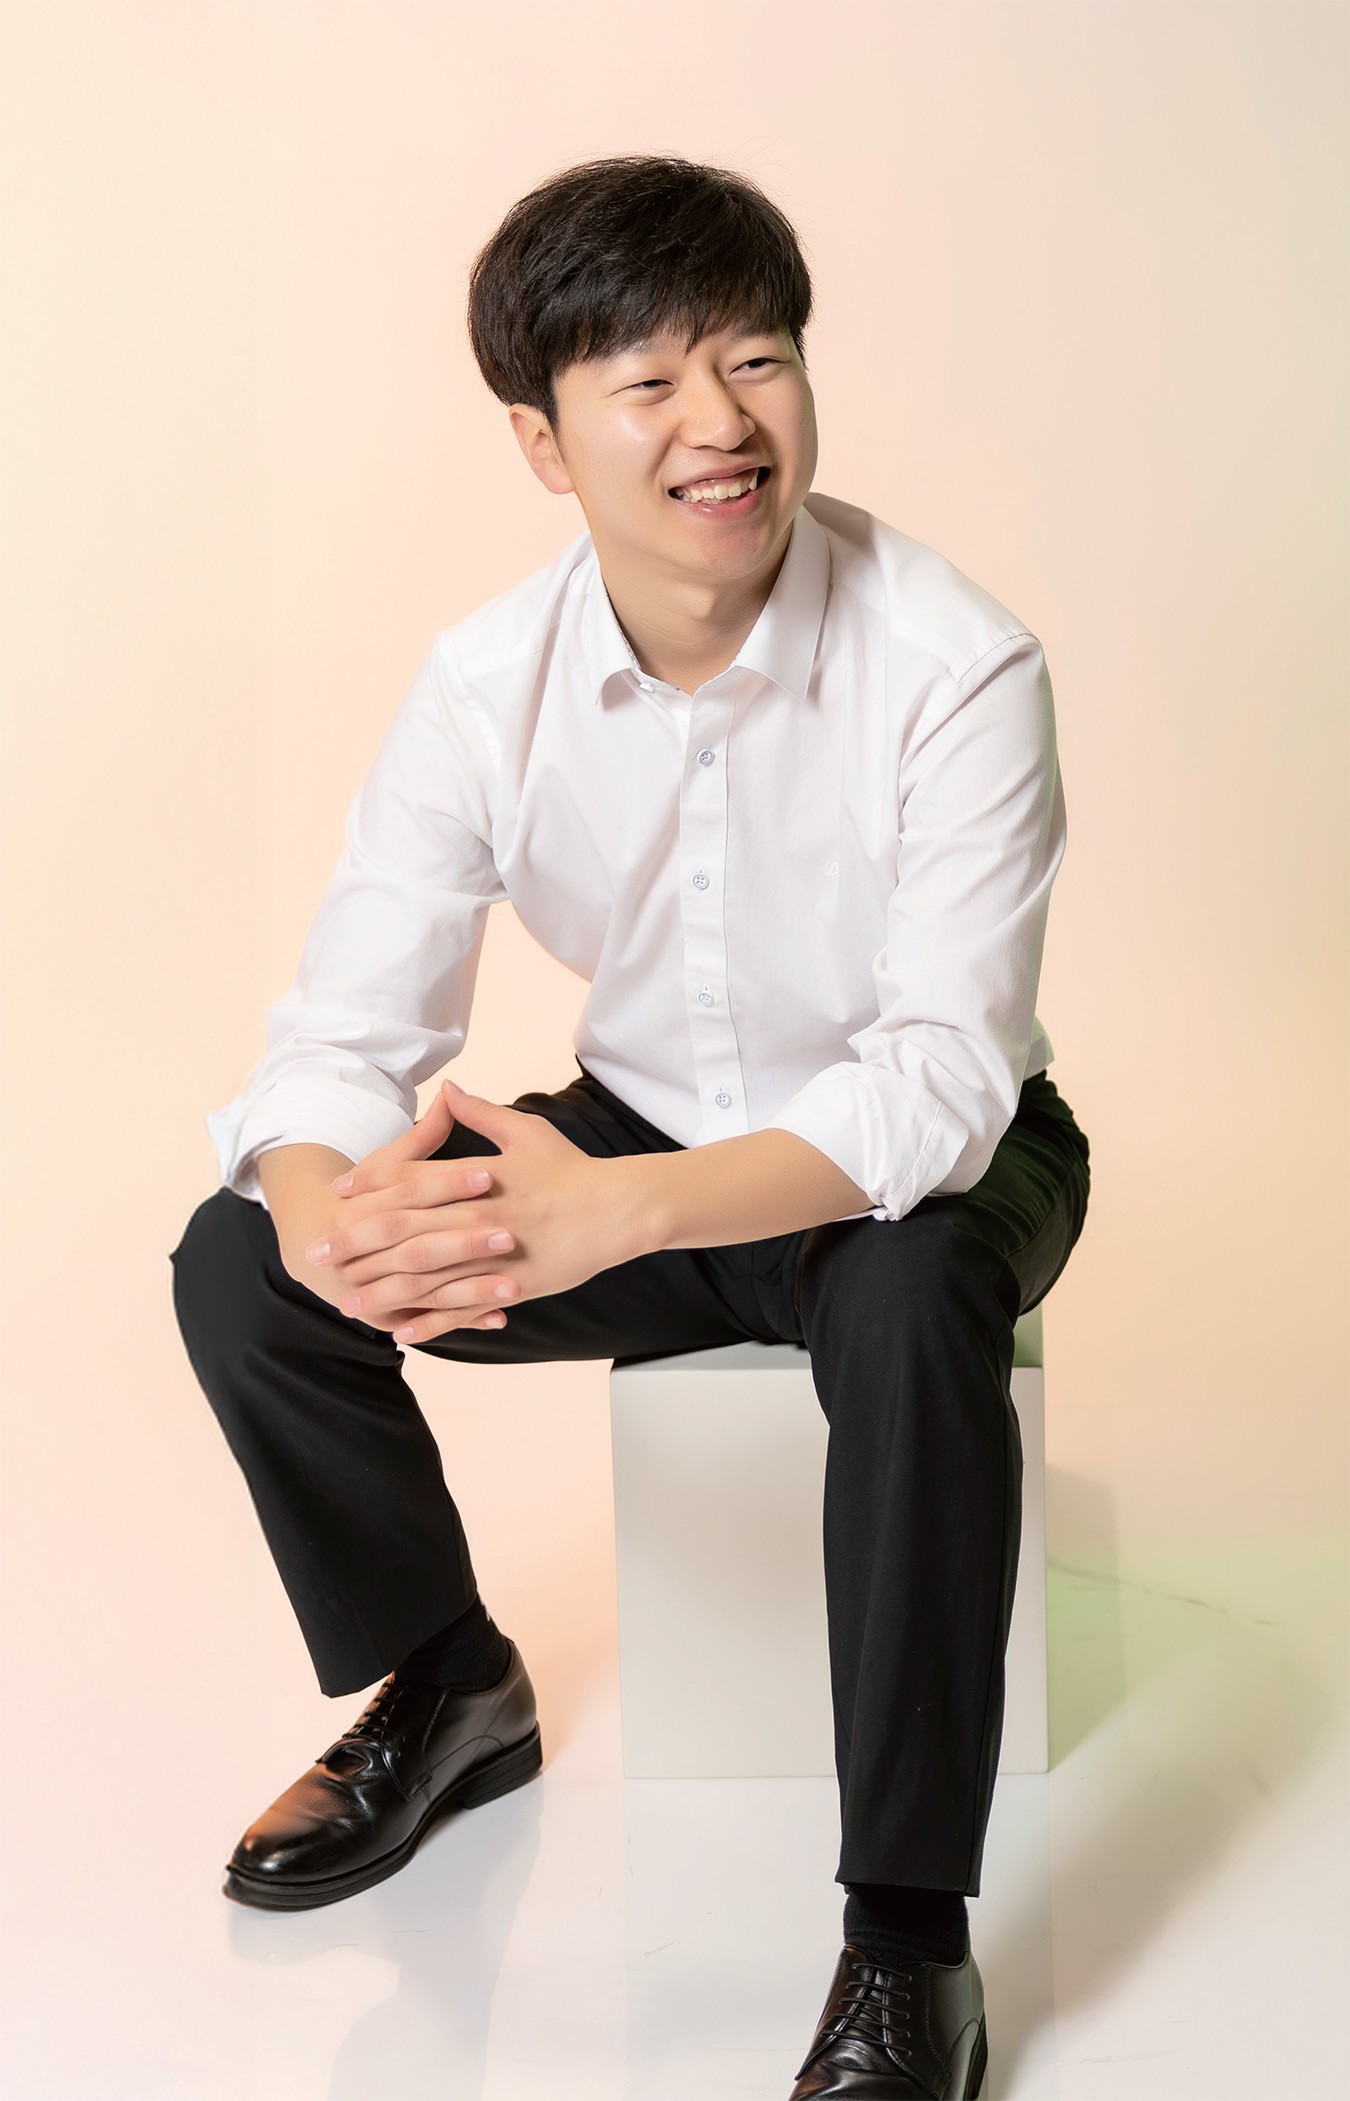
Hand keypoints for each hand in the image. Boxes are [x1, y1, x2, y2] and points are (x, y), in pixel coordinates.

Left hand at [302, 1077, 645, 1345]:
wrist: (618, 1209)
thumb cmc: (570, 1168)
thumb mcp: (525, 1131)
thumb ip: (480, 1114)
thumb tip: (448, 1091)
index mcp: (477, 1180)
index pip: (410, 1182)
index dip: (369, 1189)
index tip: (336, 1198)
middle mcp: (477, 1220)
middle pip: (404, 1233)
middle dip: (357, 1245)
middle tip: (319, 1254)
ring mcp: (493, 1259)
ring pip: (427, 1279)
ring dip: (382, 1293)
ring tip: (348, 1304)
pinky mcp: (512, 1287)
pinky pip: (463, 1309)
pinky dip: (431, 1322)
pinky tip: (402, 1333)